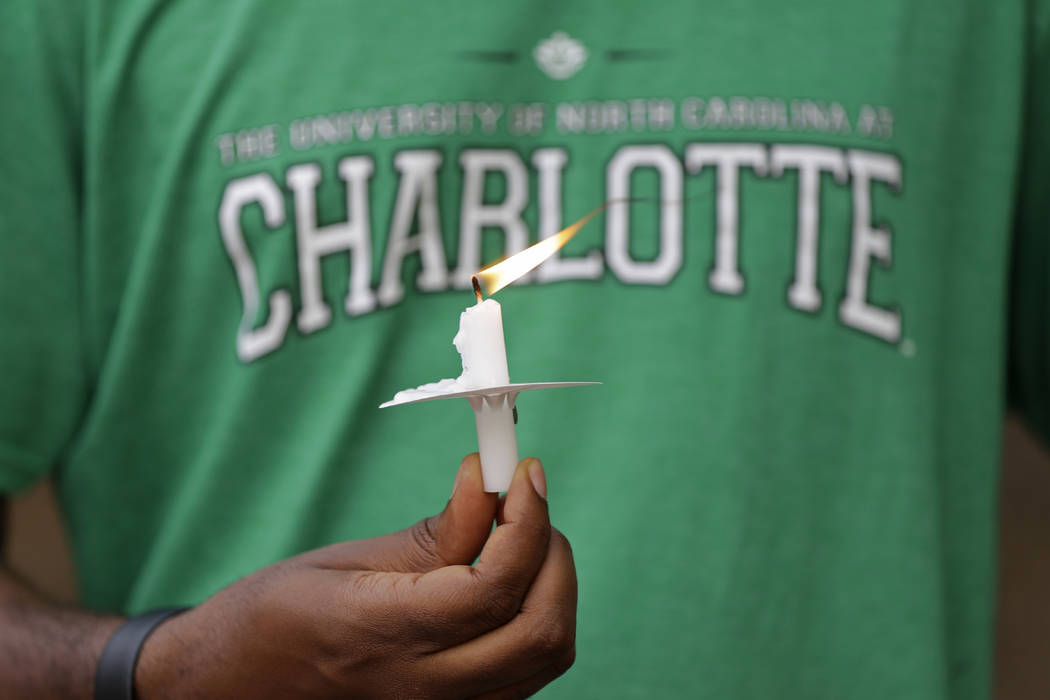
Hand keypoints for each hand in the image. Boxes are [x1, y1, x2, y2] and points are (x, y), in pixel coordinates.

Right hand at [136, 454, 576, 698]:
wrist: (236, 687)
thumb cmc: (275, 616)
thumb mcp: (346, 560)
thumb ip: (434, 532)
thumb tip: (490, 481)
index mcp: (381, 635)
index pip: (492, 588)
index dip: (527, 522)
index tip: (526, 473)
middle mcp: (421, 689)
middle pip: (540, 633)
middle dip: (554, 556)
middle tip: (529, 504)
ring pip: (545, 658)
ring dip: (552, 588)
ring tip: (519, 538)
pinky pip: (526, 674)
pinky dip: (535, 621)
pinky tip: (506, 584)